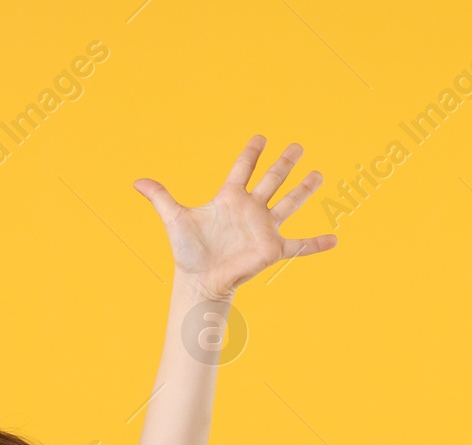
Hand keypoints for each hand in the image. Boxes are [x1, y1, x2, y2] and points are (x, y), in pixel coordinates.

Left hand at [134, 134, 336, 300]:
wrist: (199, 280)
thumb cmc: (188, 251)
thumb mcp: (173, 219)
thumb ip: (159, 197)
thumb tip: (136, 181)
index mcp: (230, 198)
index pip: (243, 168)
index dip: (251, 152)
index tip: (261, 137)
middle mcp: (250, 209)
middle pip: (271, 179)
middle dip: (284, 162)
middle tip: (297, 145)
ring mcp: (263, 228)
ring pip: (289, 203)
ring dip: (304, 189)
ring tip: (318, 174)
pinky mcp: (272, 249)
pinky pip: (299, 245)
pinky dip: (317, 244)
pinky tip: (335, 240)